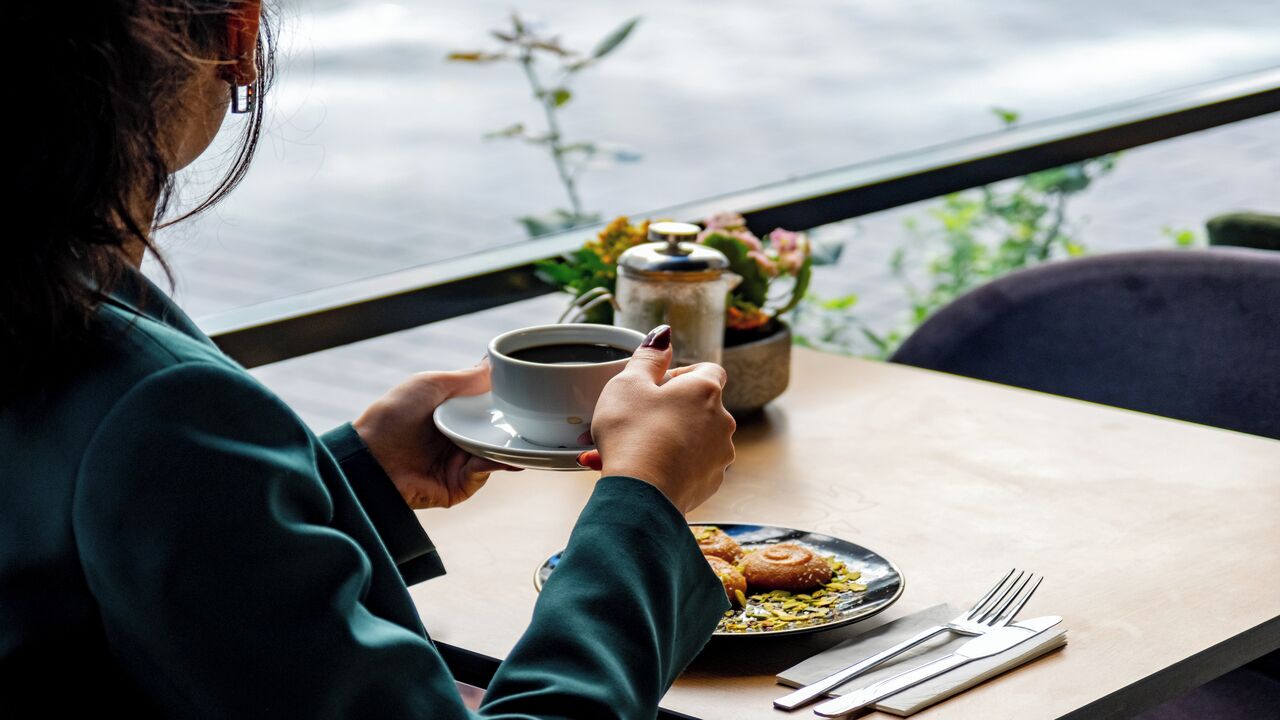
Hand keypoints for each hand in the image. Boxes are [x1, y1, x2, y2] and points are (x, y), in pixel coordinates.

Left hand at [353, 360, 518, 508]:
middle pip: (497, 432)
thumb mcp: (431, 384)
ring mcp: (460, 464)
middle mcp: (459, 440)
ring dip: (511, 445)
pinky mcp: (459, 486)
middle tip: (538, 415)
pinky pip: (484, 472)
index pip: (489, 409)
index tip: (529, 393)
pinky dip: (496, 463)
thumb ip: (466, 377)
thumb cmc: (393, 415)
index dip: (508, 403)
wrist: (371, 456)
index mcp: (453, 416)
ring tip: (531, 437)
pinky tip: (505, 454)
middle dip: (517, 426)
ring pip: (496, 453)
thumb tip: (494, 364)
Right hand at [584, 325, 735, 513]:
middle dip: (668, 411)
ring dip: (663, 440)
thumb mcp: (629, 383)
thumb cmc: (633, 434)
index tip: (656, 386)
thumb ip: (649, 355)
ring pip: (690, 439)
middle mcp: (722, 422)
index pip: (707, 370)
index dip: (680, 375)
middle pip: (698, 407)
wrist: (640, 495)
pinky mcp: (709, 483)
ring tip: (626, 449)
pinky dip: (666, 465)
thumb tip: (663, 335)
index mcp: (706, 390)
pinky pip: (687, 467)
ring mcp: (719, 455)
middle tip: (635, 418)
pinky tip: (638, 470)